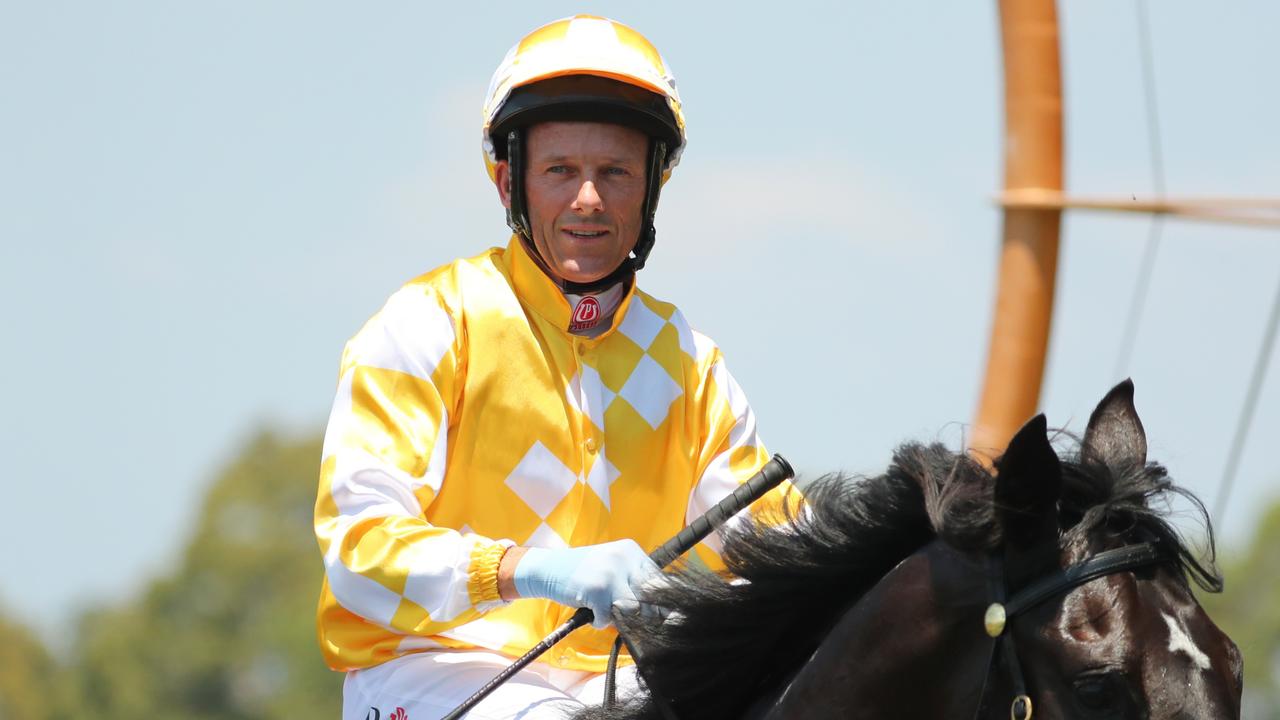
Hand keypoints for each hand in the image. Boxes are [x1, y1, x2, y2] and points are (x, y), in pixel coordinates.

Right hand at [513, 539, 659, 628]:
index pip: (659, 580)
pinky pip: (608, 618)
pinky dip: (599, 622)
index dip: (660, 601)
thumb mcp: (613, 566)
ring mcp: (610, 574)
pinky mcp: (596, 591)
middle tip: (631, 617)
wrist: (548, 568)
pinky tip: (591, 612)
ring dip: (620, 617)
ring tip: (607, 611)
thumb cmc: (584, 572)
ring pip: (632, 609)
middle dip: (644, 612)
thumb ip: (634, 581)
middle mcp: (623, 559)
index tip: (661, 615)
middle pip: (649, 596)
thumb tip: (663, 611)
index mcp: (631, 551)